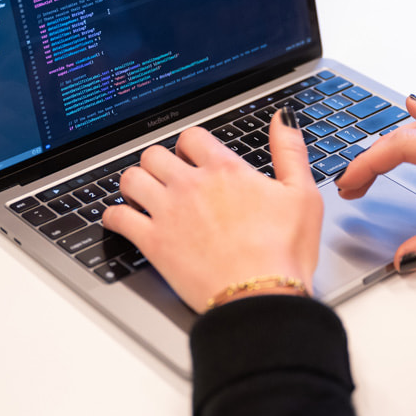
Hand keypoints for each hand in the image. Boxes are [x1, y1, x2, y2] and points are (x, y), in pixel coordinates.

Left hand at [102, 108, 323, 312]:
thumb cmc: (284, 251)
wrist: (260, 296)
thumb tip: (283, 118)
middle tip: (166, 176)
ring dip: (134, 183)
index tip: (192, 155)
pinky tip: (120, 219)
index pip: (192, 136)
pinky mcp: (153, 242)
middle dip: (159, 162)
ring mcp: (168, 213)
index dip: (190, 144)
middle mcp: (191, 185)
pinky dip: (114, 216)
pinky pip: (118, 218)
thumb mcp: (301, 194)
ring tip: (142, 194)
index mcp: (225, 170)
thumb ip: (289, 151)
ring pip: (131, 178)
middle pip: (155, 154)